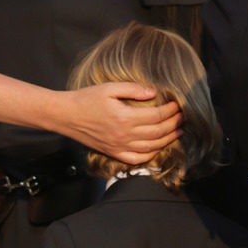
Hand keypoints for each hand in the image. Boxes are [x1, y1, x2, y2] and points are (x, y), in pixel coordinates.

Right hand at [63, 83, 180, 164]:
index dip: (170, 111)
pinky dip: (150, 154)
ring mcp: (119, 146)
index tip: (177, 104)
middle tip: (181, 117)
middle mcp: (124, 135)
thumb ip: (132, 89)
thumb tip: (153, 92)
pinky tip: (157, 147)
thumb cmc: (86, 99)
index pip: (156, 116)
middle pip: (157, 132)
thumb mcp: (109, 88)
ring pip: (151, 147)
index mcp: (125, 118)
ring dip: (167, 139)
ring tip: (177, 132)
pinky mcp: (113, 153)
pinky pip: (137, 158)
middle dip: (173, 124)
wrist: (66, 116)